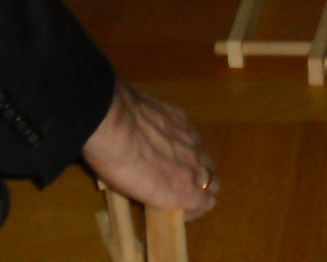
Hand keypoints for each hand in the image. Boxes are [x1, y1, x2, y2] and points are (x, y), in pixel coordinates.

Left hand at [83, 80, 218, 217]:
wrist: (111, 121)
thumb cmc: (116, 165)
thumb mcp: (135, 193)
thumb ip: (158, 193)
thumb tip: (160, 191)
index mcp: (183, 190)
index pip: (208, 203)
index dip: (194, 208)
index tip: (178, 208)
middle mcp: (195, 165)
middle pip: (214, 181)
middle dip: (202, 187)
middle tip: (181, 187)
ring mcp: (191, 139)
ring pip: (206, 157)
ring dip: (196, 165)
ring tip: (174, 163)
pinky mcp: (183, 118)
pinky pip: (192, 136)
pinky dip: (184, 142)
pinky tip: (164, 138)